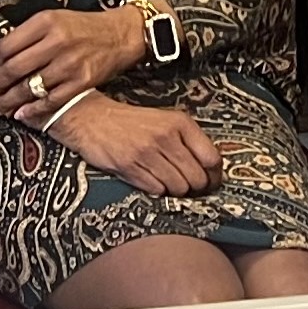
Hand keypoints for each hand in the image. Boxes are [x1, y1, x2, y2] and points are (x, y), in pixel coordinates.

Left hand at [0, 7, 147, 118]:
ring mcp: (69, 63)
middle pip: (14, 69)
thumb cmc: (81, 27)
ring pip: (29, 87)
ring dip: (9, 101)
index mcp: (45, 22)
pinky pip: (49, 100)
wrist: (118, 35)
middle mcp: (57, 42)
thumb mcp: (49, 21)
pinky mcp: (81, 82)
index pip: (7, 46)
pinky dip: (32, 109)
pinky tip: (21, 113)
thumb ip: (18, 36)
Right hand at [43, 95, 222, 195]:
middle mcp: (166, 136)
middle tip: (187, 185)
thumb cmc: (133, 122)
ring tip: (166, 180)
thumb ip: (187, 140)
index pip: (212, 158)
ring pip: (178, 188)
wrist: (93, 118)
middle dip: (195, 187)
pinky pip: (156, 190)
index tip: (211, 180)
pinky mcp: (129, 166)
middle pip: (197, 178)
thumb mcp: (165, 120)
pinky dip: (156, 190)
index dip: (214, 175)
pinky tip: (150, 179)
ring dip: (175, 190)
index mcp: (180, 123)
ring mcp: (147, 152)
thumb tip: (210, 169)